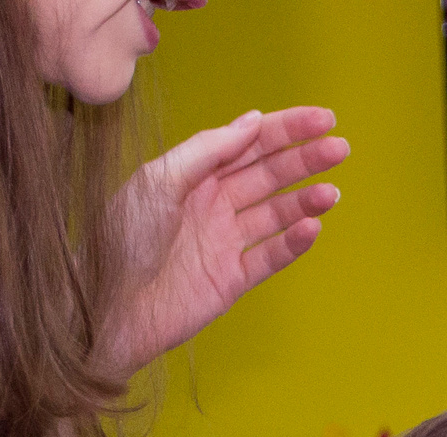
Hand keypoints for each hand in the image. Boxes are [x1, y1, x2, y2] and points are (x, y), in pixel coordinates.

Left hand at [99, 108, 350, 379]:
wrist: (106, 306)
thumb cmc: (120, 240)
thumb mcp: (158, 181)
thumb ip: (206, 151)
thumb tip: (251, 122)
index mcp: (193, 175)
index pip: (248, 144)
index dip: (285, 130)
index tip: (322, 119)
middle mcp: (213, 204)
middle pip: (269, 174)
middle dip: (305, 160)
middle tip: (341, 149)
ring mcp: (225, 241)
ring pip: (276, 214)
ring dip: (305, 201)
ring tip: (331, 193)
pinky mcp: (232, 279)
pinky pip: (270, 256)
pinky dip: (292, 243)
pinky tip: (312, 228)